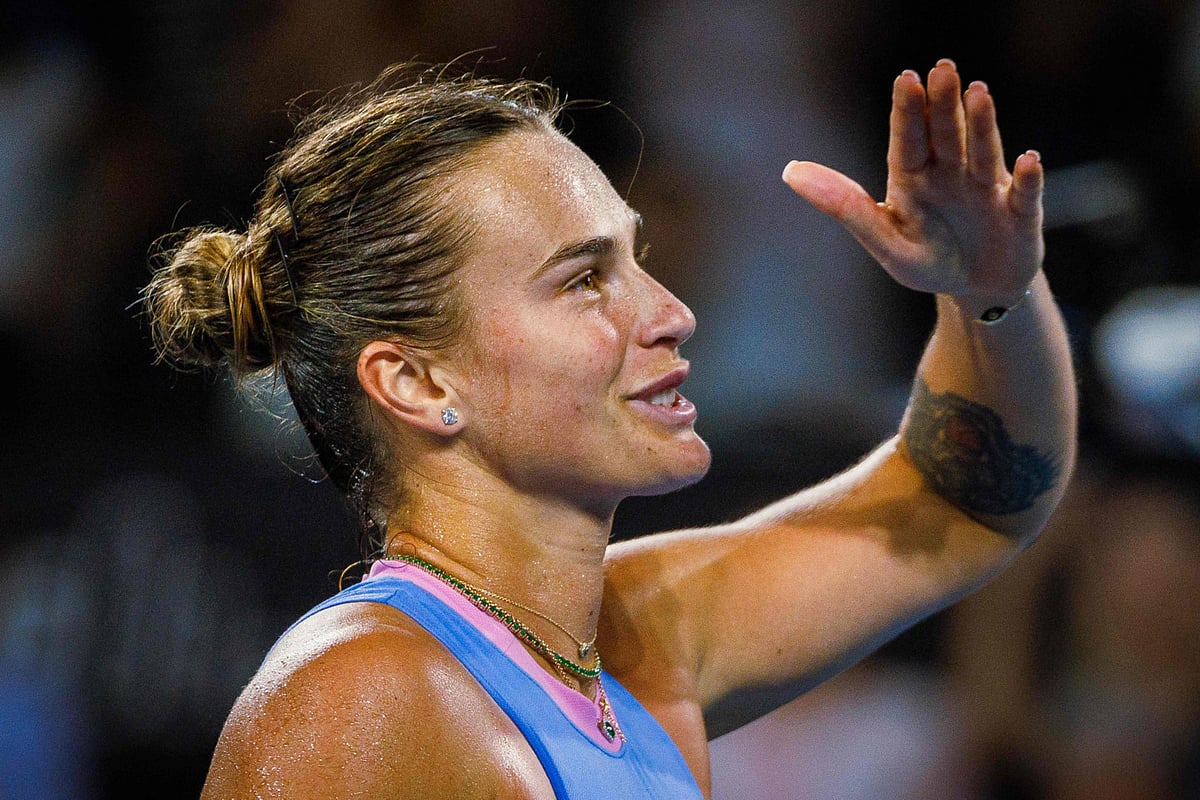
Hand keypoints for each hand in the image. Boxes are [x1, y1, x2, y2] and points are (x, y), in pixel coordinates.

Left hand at [782, 59, 1042, 316]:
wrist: (976, 290)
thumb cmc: (927, 263)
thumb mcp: (884, 241)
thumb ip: (845, 207)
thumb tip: (791, 171)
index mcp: (915, 179)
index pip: (909, 139)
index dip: (908, 111)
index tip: (906, 79)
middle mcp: (952, 174)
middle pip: (947, 135)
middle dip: (944, 104)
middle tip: (942, 68)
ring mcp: (988, 190)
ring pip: (984, 152)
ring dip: (982, 125)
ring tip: (978, 93)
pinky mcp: (1020, 214)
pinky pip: (1025, 195)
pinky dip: (1028, 179)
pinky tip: (1027, 160)